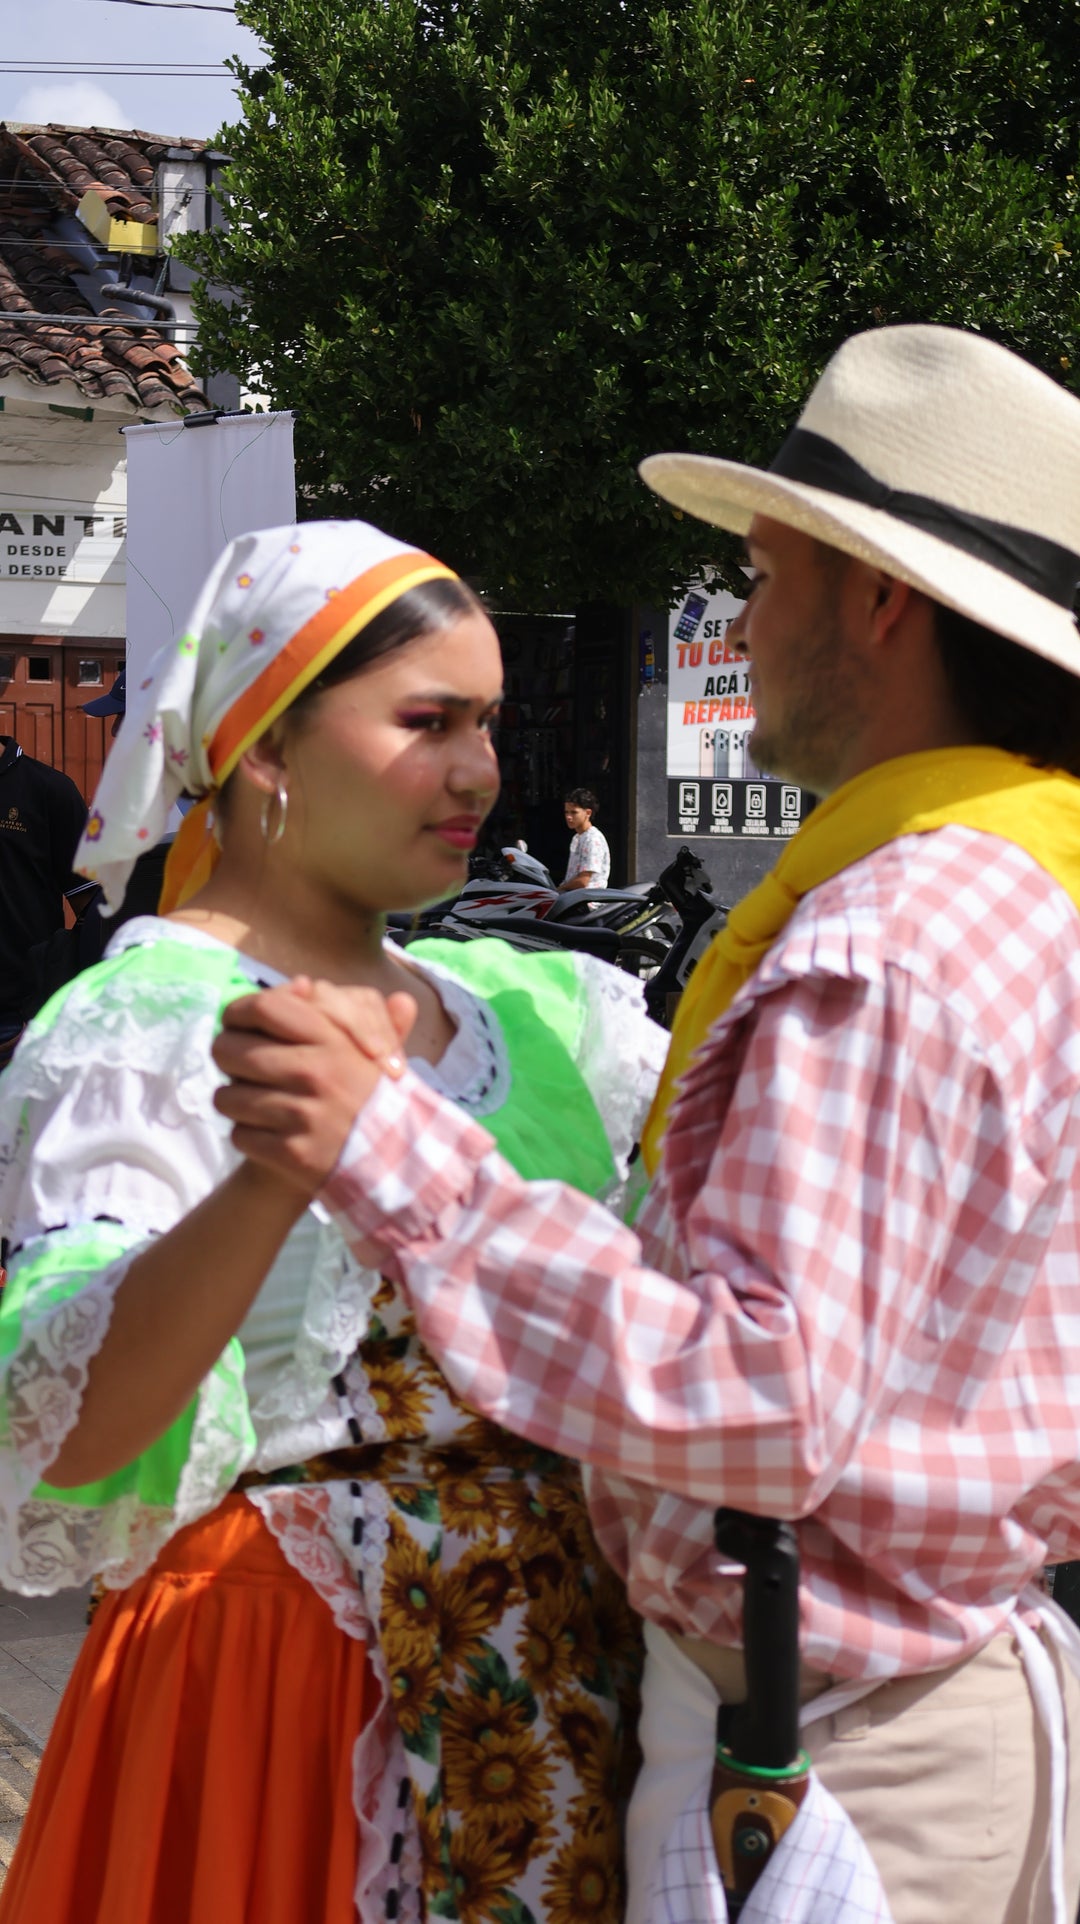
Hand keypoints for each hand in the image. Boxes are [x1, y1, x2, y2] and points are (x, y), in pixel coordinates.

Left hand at [211, 982, 415, 1195]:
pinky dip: (248, 1136)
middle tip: (239, 1069)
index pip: (263, 1007)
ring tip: (255, 1104)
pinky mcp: (292, 1154)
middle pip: (229, 1050)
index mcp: (333, 1039)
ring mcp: (304, 1115)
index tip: (236, 1025)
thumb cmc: (373, 1097)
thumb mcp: (367, 1045)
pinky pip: (239, 1135)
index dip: (237, 1013)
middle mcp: (317, 1072)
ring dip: (235, 1102)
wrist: (398, 1162)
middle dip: (227, 1060)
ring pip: (227, 1097)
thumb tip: (301, 982)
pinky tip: (267, 1134)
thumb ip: (335, 1010)